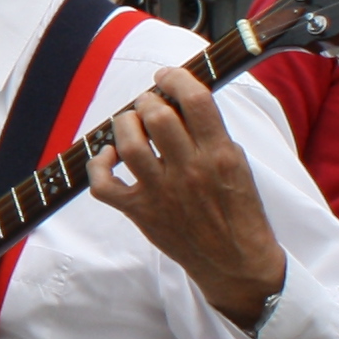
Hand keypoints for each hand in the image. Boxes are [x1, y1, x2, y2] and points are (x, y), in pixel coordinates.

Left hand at [88, 66, 287, 329]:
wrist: (236, 262)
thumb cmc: (239, 210)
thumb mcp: (238, 163)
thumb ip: (211, 132)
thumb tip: (180, 99)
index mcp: (219, 154)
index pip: (195, 100)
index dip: (176, 78)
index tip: (167, 76)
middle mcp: (189, 171)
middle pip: (156, 117)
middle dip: (148, 101)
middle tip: (150, 103)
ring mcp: (161, 193)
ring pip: (128, 144)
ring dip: (125, 125)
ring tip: (132, 124)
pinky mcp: (140, 213)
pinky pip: (103, 185)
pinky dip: (99, 166)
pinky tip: (110, 157)